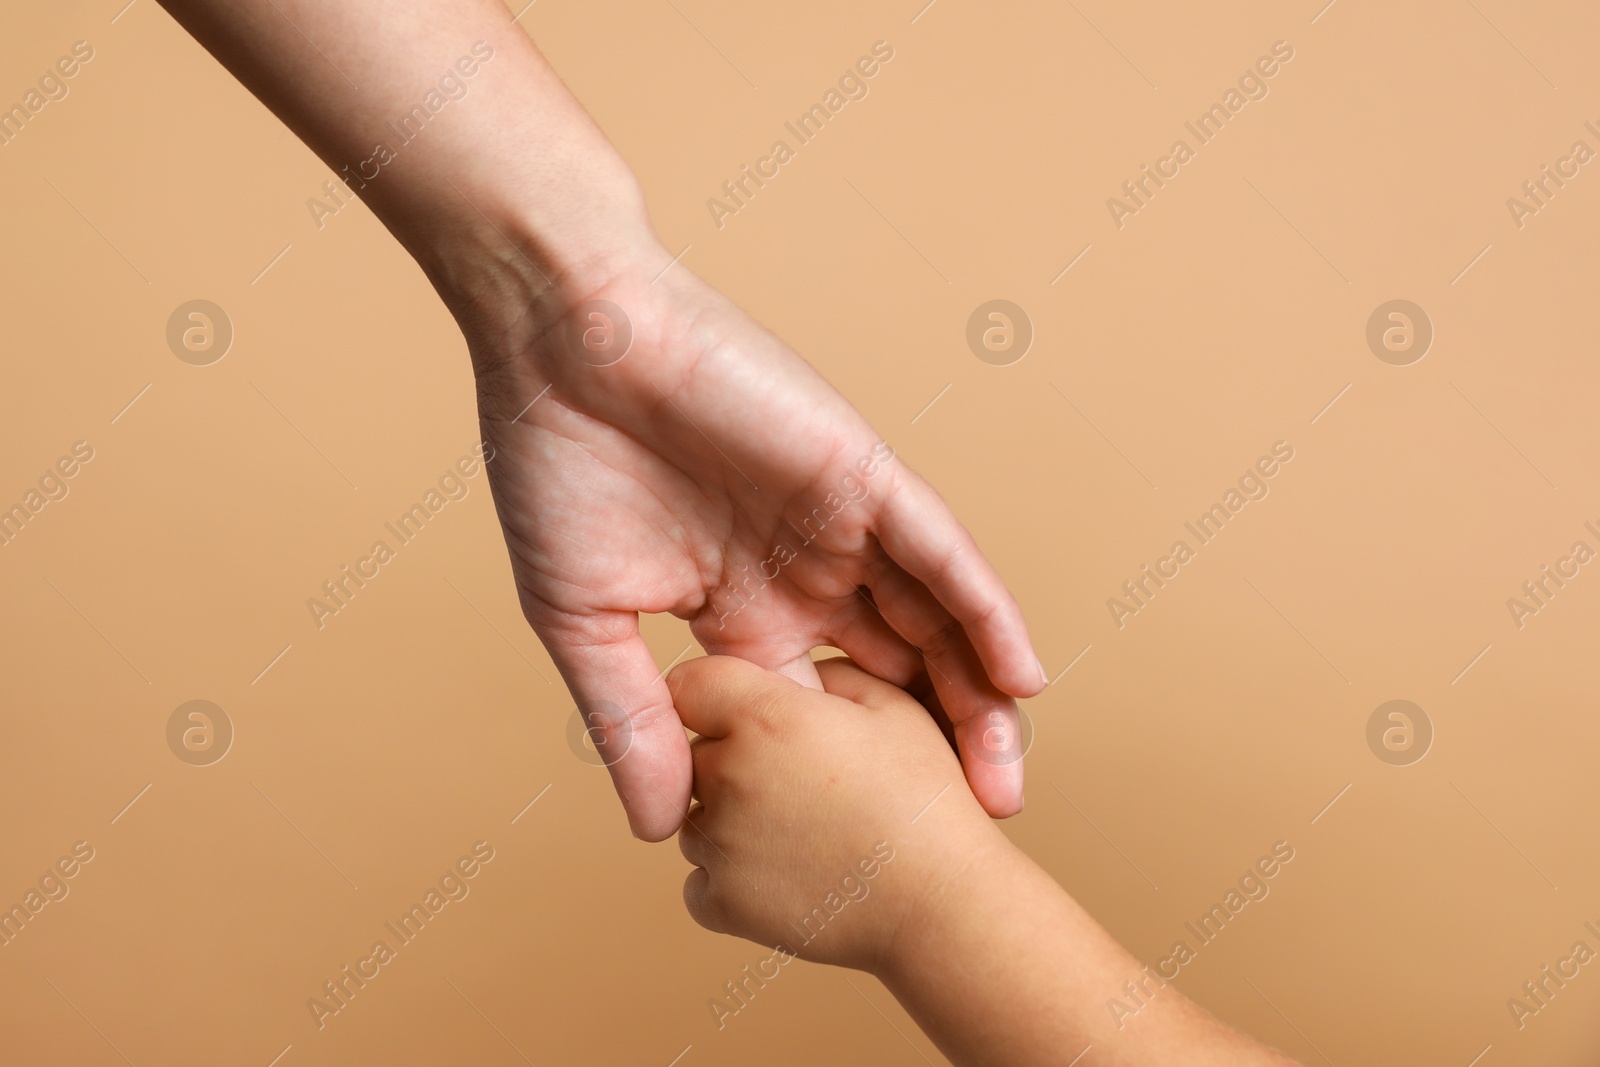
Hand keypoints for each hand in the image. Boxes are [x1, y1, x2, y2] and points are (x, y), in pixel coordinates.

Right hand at [469, 245, 1044, 839]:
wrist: (566, 342)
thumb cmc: (559, 464)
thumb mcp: (588, 619)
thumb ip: (630, 720)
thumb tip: (656, 829)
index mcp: (740, 610)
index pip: (818, 707)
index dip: (852, 772)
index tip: (880, 847)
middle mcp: (804, 573)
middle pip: (894, 674)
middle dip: (937, 747)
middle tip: (976, 823)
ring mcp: (839, 525)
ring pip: (932, 621)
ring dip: (976, 697)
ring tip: (1007, 777)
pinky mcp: (860, 474)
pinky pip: (940, 552)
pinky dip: (983, 611)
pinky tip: (1020, 679)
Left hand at [666, 655, 1006, 969]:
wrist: (942, 904)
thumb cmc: (926, 801)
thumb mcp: (892, 706)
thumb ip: (827, 672)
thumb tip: (788, 675)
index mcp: (764, 717)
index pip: (689, 685)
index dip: (715, 694)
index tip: (741, 711)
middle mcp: (728, 776)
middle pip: (695, 753)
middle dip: (732, 758)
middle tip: (799, 781)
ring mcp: (719, 845)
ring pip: (696, 817)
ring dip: (730, 819)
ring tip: (805, 831)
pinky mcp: (721, 903)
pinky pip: (702, 878)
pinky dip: (733, 878)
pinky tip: (793, 872)